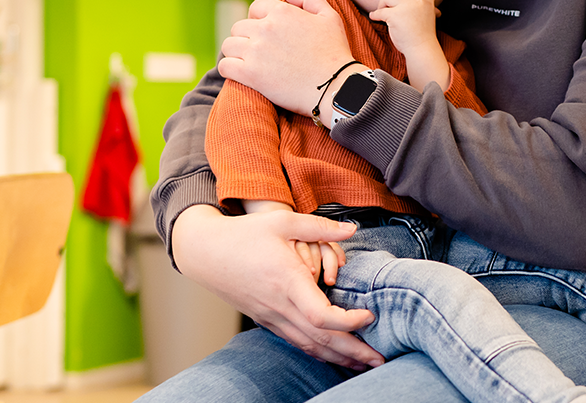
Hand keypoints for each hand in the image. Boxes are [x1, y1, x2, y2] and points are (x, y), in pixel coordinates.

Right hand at [170, 205, 382, 368]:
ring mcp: (271, 317)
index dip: (349, 322)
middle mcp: (280, 306)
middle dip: (353, 352)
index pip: (321, 316)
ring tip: (364, 364)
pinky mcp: (266, 320)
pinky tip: (334, 354)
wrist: (205, 253)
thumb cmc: (244, 234)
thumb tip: (353, 229)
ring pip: (309, 346)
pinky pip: (296, 342)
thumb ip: (320, 226)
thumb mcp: (282, 221)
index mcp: (288, 282)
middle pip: (321, 339)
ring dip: (338, 358)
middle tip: (381, 361)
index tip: (370, 315)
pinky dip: (318, 351)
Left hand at [220, 0, 354, 114]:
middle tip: (258, 49)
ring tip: (248, 61)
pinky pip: (225, 66)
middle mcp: (265, 28)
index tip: (265, 32)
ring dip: (236, 52)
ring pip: (229, 45)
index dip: (259, 19)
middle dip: (247, 36)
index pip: (255, 8)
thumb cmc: (335, 52)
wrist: (334, 86)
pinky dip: (229, 68)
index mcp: (282, 12)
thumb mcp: (330, 17)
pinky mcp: (250, 74)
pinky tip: (240, 73)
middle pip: (239, 27)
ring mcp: (255, 51)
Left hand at [369, 0, 440, 58]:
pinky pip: (380, 11)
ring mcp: (407, 6)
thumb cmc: (421, 37)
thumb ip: (419, 7)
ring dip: (381, 4)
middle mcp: (418, 0)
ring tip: (380, 12)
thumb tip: (403, 1)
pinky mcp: (395, 15)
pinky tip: (374, 17)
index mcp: (426, 1)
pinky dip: (375, 14)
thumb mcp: (426, 17)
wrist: (421, 49)